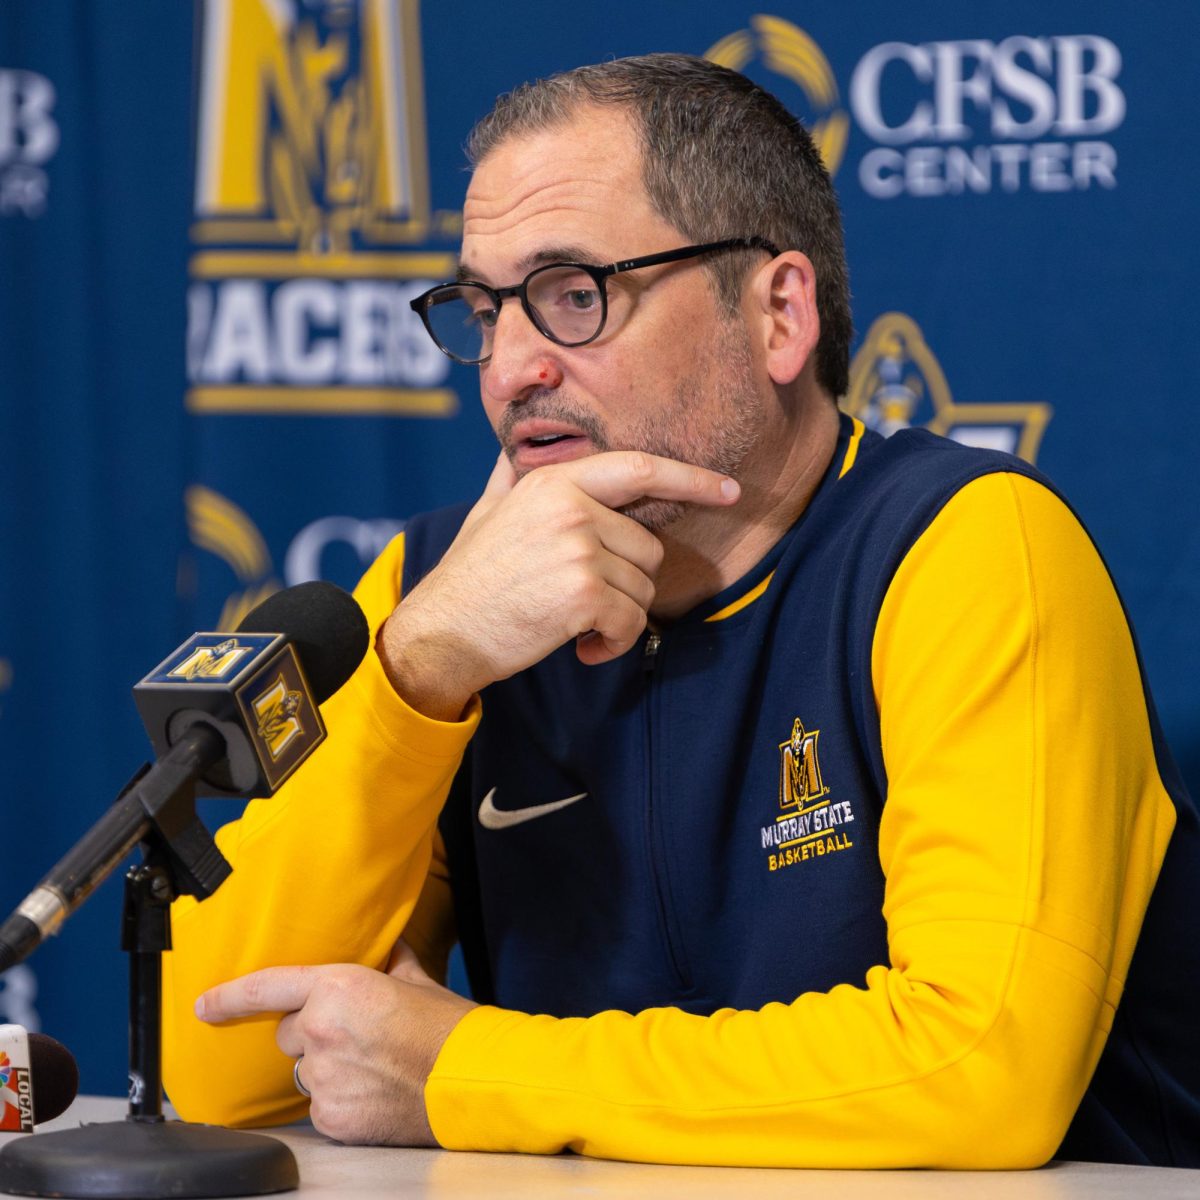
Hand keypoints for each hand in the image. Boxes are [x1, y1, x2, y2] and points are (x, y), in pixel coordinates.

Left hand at [195, 943, 476, 1145]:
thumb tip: (384, 944)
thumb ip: (388, 961)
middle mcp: (321, 1030)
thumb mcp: (416, 980)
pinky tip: (373, 1092)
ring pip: (305, 1071)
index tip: (204, 1006)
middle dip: (313, 1034)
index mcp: (338, 988)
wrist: (471, 1079)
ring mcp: (324, 1076)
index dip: (229, 998)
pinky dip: (340, 1101)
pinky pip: (319, 1106)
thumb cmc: (448, 1027)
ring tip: (372, 1066)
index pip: (268, 988)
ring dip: (328, 1068)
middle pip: (289, 1034)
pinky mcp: (332, 1116)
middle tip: (357, 1037)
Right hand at [378, 450, 739, 717]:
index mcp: (555, 482)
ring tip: (574, 624)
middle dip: (626, 583)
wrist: (441, 632)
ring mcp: (580, 548)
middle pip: (648, 548)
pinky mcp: (584, 593)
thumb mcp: (488, 511)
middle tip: (582, 602)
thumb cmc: (470, 575)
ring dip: (619, 618)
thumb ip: (510, 476)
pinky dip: (614, 645)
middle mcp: (571, 507)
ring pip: (643, 589)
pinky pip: (632, 623)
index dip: (691, 479)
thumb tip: (511, 448)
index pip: (639, 469)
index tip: (729, 490)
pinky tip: (581, 648)